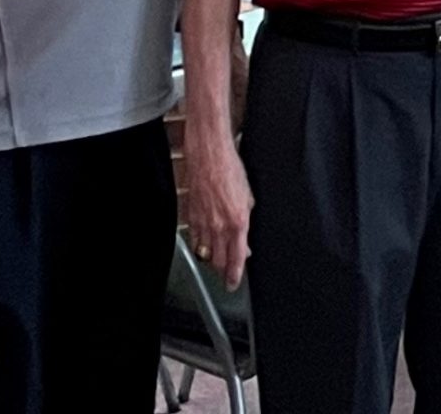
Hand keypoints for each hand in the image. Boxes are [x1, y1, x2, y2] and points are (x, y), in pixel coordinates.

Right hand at [184, 137, 253, 289]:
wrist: (210, 157)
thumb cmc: (232, 171)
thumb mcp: (249, 197)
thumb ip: (246, 221)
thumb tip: (244, 240)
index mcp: (238, 222)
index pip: (236, 258)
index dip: (234, 275)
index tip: (233, 283)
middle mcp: (220, 226)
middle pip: (217, 260)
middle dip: (223, 270)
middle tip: (227, 274)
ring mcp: (203, 223)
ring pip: (205, 252)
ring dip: (211, 259)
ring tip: (217, 261)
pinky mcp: (191, 217)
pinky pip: (195, 240)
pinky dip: (200, 246)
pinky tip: (204, 245)